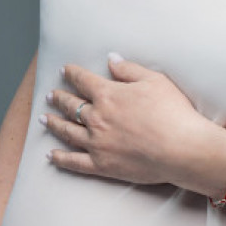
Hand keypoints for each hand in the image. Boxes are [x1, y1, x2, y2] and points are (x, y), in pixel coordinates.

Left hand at [40, 54, 212, 186]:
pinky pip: (74, 162)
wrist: (181, 149)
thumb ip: (128, 70)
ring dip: (53, 123)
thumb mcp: (154, 80)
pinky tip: (51, 155)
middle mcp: (96, 118)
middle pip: (71, 105)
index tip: (64, 71)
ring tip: (44, 118)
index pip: (83, 80)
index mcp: (108, 95)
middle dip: (59, 98)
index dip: (72, 74)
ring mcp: (96, 143)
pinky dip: (60, 158)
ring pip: (67, 131)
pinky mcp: (101, 165)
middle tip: (51, 95)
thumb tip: (110, 59)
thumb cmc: (172, 112)